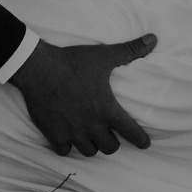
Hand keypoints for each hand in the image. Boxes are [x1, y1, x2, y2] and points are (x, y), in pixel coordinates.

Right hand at [8, 35, 155, 157]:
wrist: (38, 68)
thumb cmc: (72, 62)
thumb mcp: (103, 55)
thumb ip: (130, 50)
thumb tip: (153, 39)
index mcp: (107, 109)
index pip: (131, 133)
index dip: (141, 140)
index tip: (144, 143)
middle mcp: (92, 126)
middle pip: (110, 148)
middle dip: (113, 142)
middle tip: (111, 134)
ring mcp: (72, 132)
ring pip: (89, 152)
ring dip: (93, 145)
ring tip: (91, 136)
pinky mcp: (54, 134)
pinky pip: (65, 151)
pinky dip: (68, 147)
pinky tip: (68, 138)